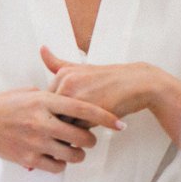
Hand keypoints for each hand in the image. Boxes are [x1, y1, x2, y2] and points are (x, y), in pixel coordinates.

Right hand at [0, 88, 124, 173]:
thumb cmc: (3, 105)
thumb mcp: (28, 92)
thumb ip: (51, 96)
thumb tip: (71, 98)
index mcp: (44, 101)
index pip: (82, 109)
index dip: (105, 116)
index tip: (119, 123)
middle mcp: (41, 122)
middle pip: (81, 136)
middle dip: (91, 139)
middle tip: (90, 138)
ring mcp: (35, 142)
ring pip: (72, 155)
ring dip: (78, 154)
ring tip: (75, 150)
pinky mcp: (28, 159)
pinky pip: (56, 167)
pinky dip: (61, 164)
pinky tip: (57, 157)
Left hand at [40, 47, 180, 143]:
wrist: (139, 83)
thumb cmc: (109, 79)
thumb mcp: (81, 68)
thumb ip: (58, 64)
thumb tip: (42, 49)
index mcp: (63, 74)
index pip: (47, 102)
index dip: (56, 110)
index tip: (66, 111)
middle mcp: (67, 83)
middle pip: (53, 114)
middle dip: (60, 121)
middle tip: (77, 121)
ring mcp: (79, 97)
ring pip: (63, 124)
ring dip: (70, 129)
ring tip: (85, 123)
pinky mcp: (90, 112)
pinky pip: (78, 131)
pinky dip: (84, 132)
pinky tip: (94, 125)